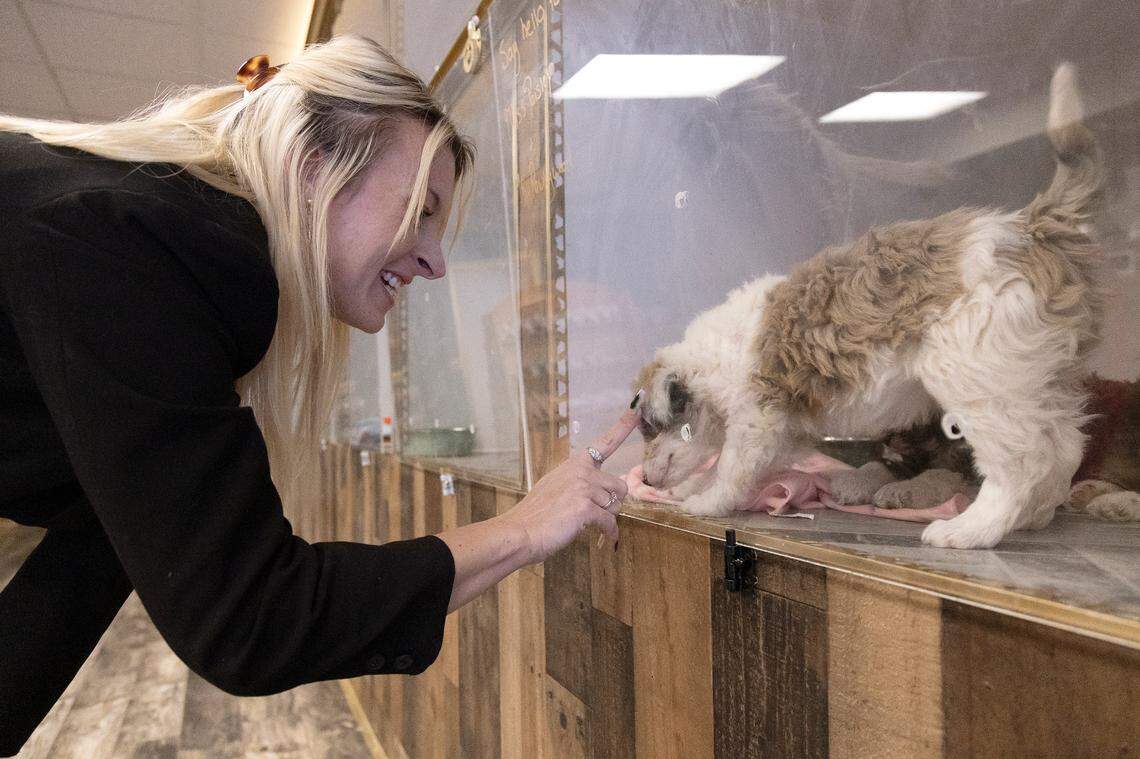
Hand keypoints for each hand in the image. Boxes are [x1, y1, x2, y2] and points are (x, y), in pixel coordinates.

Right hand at [502, 404, 641, 563]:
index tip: (638, 404)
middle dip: (612, 504)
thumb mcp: (555, 487)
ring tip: (586, 524)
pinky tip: (601, 539)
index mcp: (575, 464)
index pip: (605, 441)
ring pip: (616, 506)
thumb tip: (603, 493)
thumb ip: (579, 483)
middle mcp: (581, 471)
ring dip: (606, 519)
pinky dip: (608, 534)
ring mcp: (584, 487)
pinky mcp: (586, 506)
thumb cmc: (537, 515)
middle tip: (595, 514)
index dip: (624, 424)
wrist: (520, 531)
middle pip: (620, 486)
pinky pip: (610, 522)